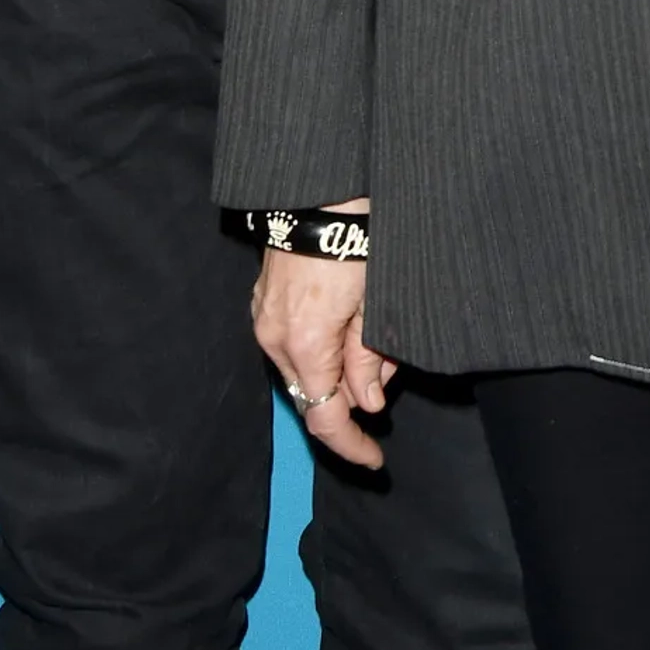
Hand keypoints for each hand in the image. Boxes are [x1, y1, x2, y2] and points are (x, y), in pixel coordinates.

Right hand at [251, 205, 395, 469]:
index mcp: (305, 344)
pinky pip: (291, 345)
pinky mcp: (263, 303)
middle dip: (350, 398)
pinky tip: (345, 327)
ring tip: (371, 341)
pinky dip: (319, 350)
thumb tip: (367, 405)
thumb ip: (368, 359)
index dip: (351, 445)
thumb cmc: (355, 241)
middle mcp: (275, 338)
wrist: (319, 190)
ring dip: (335, 371)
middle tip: (386, 373)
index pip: (324, 417)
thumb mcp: (374, 303)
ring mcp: (264, 320)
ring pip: (302, 370)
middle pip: (311, 395)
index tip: (375, 459)